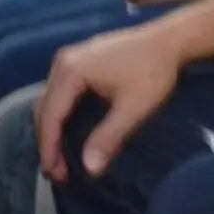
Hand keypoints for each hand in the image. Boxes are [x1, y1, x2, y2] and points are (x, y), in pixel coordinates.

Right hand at [35, 22, 180, 181]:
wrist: (170, 40)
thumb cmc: (154, 72)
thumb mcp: (134, 108)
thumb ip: (109, 137)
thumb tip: (89, 169)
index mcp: (71, 71)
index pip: (50, 116)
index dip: (49, 148)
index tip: (54, 174)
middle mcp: (62, 62)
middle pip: (44, 108)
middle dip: (47, 142)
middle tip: (56, 172)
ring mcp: (69, 58)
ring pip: (49, 100)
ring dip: (51, 130)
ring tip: (59, 158)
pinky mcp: (78, 60)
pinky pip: (59, 92)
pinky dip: (59, 115)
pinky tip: (68, 132)